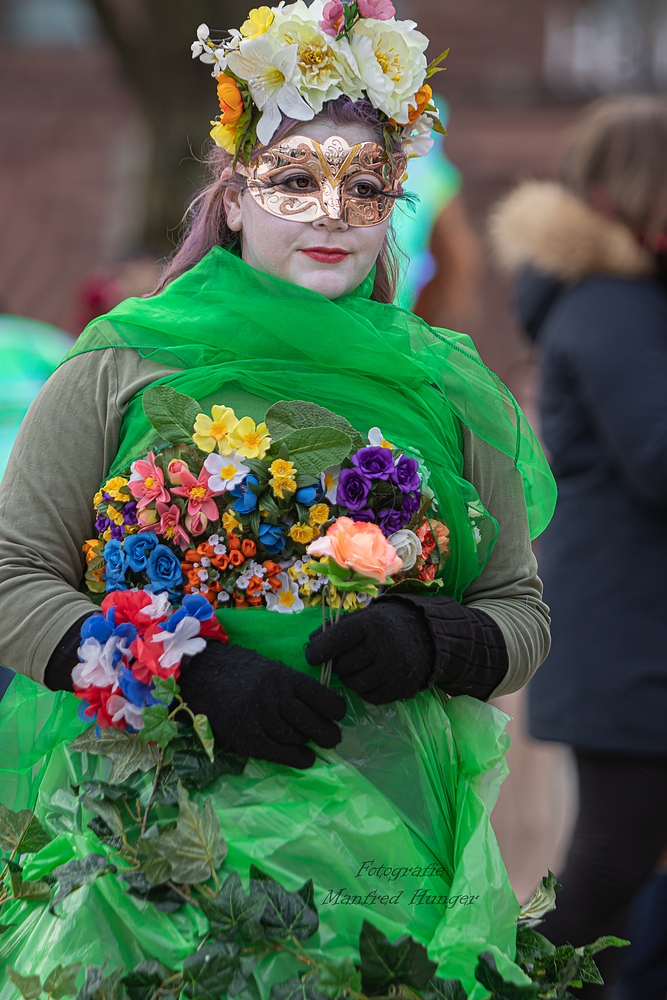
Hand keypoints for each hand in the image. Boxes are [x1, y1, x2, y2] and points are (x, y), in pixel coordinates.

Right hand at [178, 642, 346, 768]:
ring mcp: (260, 718)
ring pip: (295, 737)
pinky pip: (278, 752)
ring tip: (315, 745)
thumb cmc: (238, 670)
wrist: (200, 674)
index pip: (321, 697)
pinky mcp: (246, 737)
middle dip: (328, 733)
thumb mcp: (269, 668)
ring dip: (308, 743)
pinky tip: (305, 758)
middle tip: (334, 738)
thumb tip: (317, 707)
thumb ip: (290, 686)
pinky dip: (296, 758)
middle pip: (312, 721)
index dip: (335, 710)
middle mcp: (275, 696)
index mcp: (283, 676)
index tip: (338, 716)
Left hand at [304, 601, 435, 704]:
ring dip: (350, 678)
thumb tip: (311, 643)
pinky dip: (365, 690)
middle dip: (338, 664)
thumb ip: (338, 628)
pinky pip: (371, 697)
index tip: (311, 656)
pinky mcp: (402, 686)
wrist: (426, 634)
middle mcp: (384, 645)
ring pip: (355, 684)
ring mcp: (395, 668)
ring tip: (358, 668)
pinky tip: (370, 678)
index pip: (336, 639)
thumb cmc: (387, 624)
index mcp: (372, 623)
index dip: (318, 650)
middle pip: (343, 665)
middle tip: (345, 659)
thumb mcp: (365, 617)